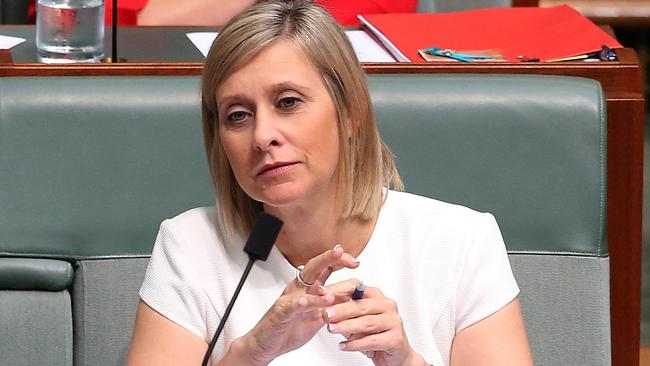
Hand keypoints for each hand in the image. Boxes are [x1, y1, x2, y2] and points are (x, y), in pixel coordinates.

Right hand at [235, 245, 358, 364]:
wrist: (266, 343)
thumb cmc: (289, 328)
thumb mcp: (318, 316)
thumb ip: (334, 304)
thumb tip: (353, 295)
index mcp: (308, 288)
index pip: (325, 268)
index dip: (339, 261)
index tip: (354, 261)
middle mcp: (299, 289)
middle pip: (314, 268)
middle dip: (328, 259)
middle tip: (341, 253)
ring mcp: (289, 300)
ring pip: (303, 288)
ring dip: (318, 290)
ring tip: (331, 293)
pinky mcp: (280, 314)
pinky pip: (290, 307)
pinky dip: (298, 304)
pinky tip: (303, 302)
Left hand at [323, 280, 426, 365]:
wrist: (395, 356)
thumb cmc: (374, 334)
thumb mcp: (355, 319)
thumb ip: (342, 311)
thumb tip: (322, 304)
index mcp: (376, 296)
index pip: (356, 287)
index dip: (338, 290)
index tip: (322, 294)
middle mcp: (387, 305)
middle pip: (361, 305)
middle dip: (341, 310)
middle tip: (326, 314)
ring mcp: (393, 321)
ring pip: (366, 323)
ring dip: (346, 326)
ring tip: (332, 329)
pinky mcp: (395, 338)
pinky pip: (372, 341)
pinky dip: (355, 344)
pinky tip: (344, 345)